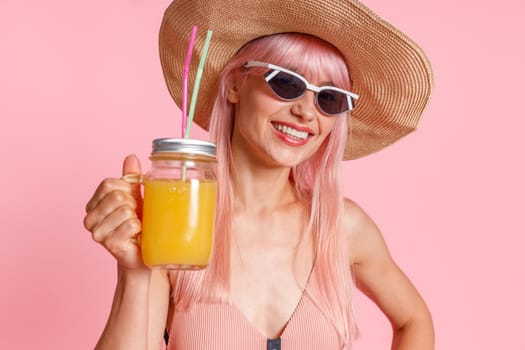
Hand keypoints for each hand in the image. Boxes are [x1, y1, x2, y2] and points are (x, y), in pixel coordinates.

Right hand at [83, 155, 146, 269]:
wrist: (143, 254)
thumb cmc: (138, 224)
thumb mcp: (135, 197)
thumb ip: (130, 178)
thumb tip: (131, 157)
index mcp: (93, 204)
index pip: (108, 183)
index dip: (126, 189)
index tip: (132, 199)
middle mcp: (89, 218)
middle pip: (117, 196)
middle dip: (133, 203)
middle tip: (136, 216)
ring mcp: (97, 233)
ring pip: (125, 210)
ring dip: (137, 217)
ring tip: (136, 227)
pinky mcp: (109, 244)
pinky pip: (131, 224)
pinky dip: (139, 227)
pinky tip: (137, 236)